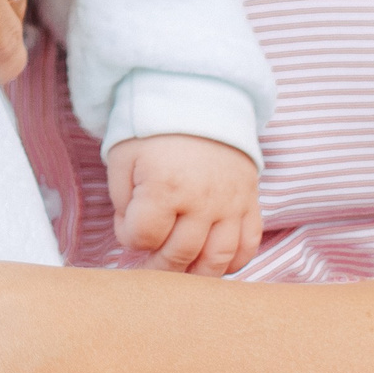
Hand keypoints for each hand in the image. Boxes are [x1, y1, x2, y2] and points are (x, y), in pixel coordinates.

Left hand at [105, 134, 260, 274]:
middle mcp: (202, 199)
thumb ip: (123, 202)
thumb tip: (135, 237)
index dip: (129, 237)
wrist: (199, 98)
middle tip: (149, 261)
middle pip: (180, 254)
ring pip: (217, 259)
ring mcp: (231, 202)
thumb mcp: (123, 157)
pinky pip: (249, 245)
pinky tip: (214, 261)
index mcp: (165, 185)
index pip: (143, 237)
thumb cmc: (155, 129)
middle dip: (159, 265)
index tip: (127, 226)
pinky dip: (234, 262)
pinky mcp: (250, 201)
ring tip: (180, 269)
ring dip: (196, 274)